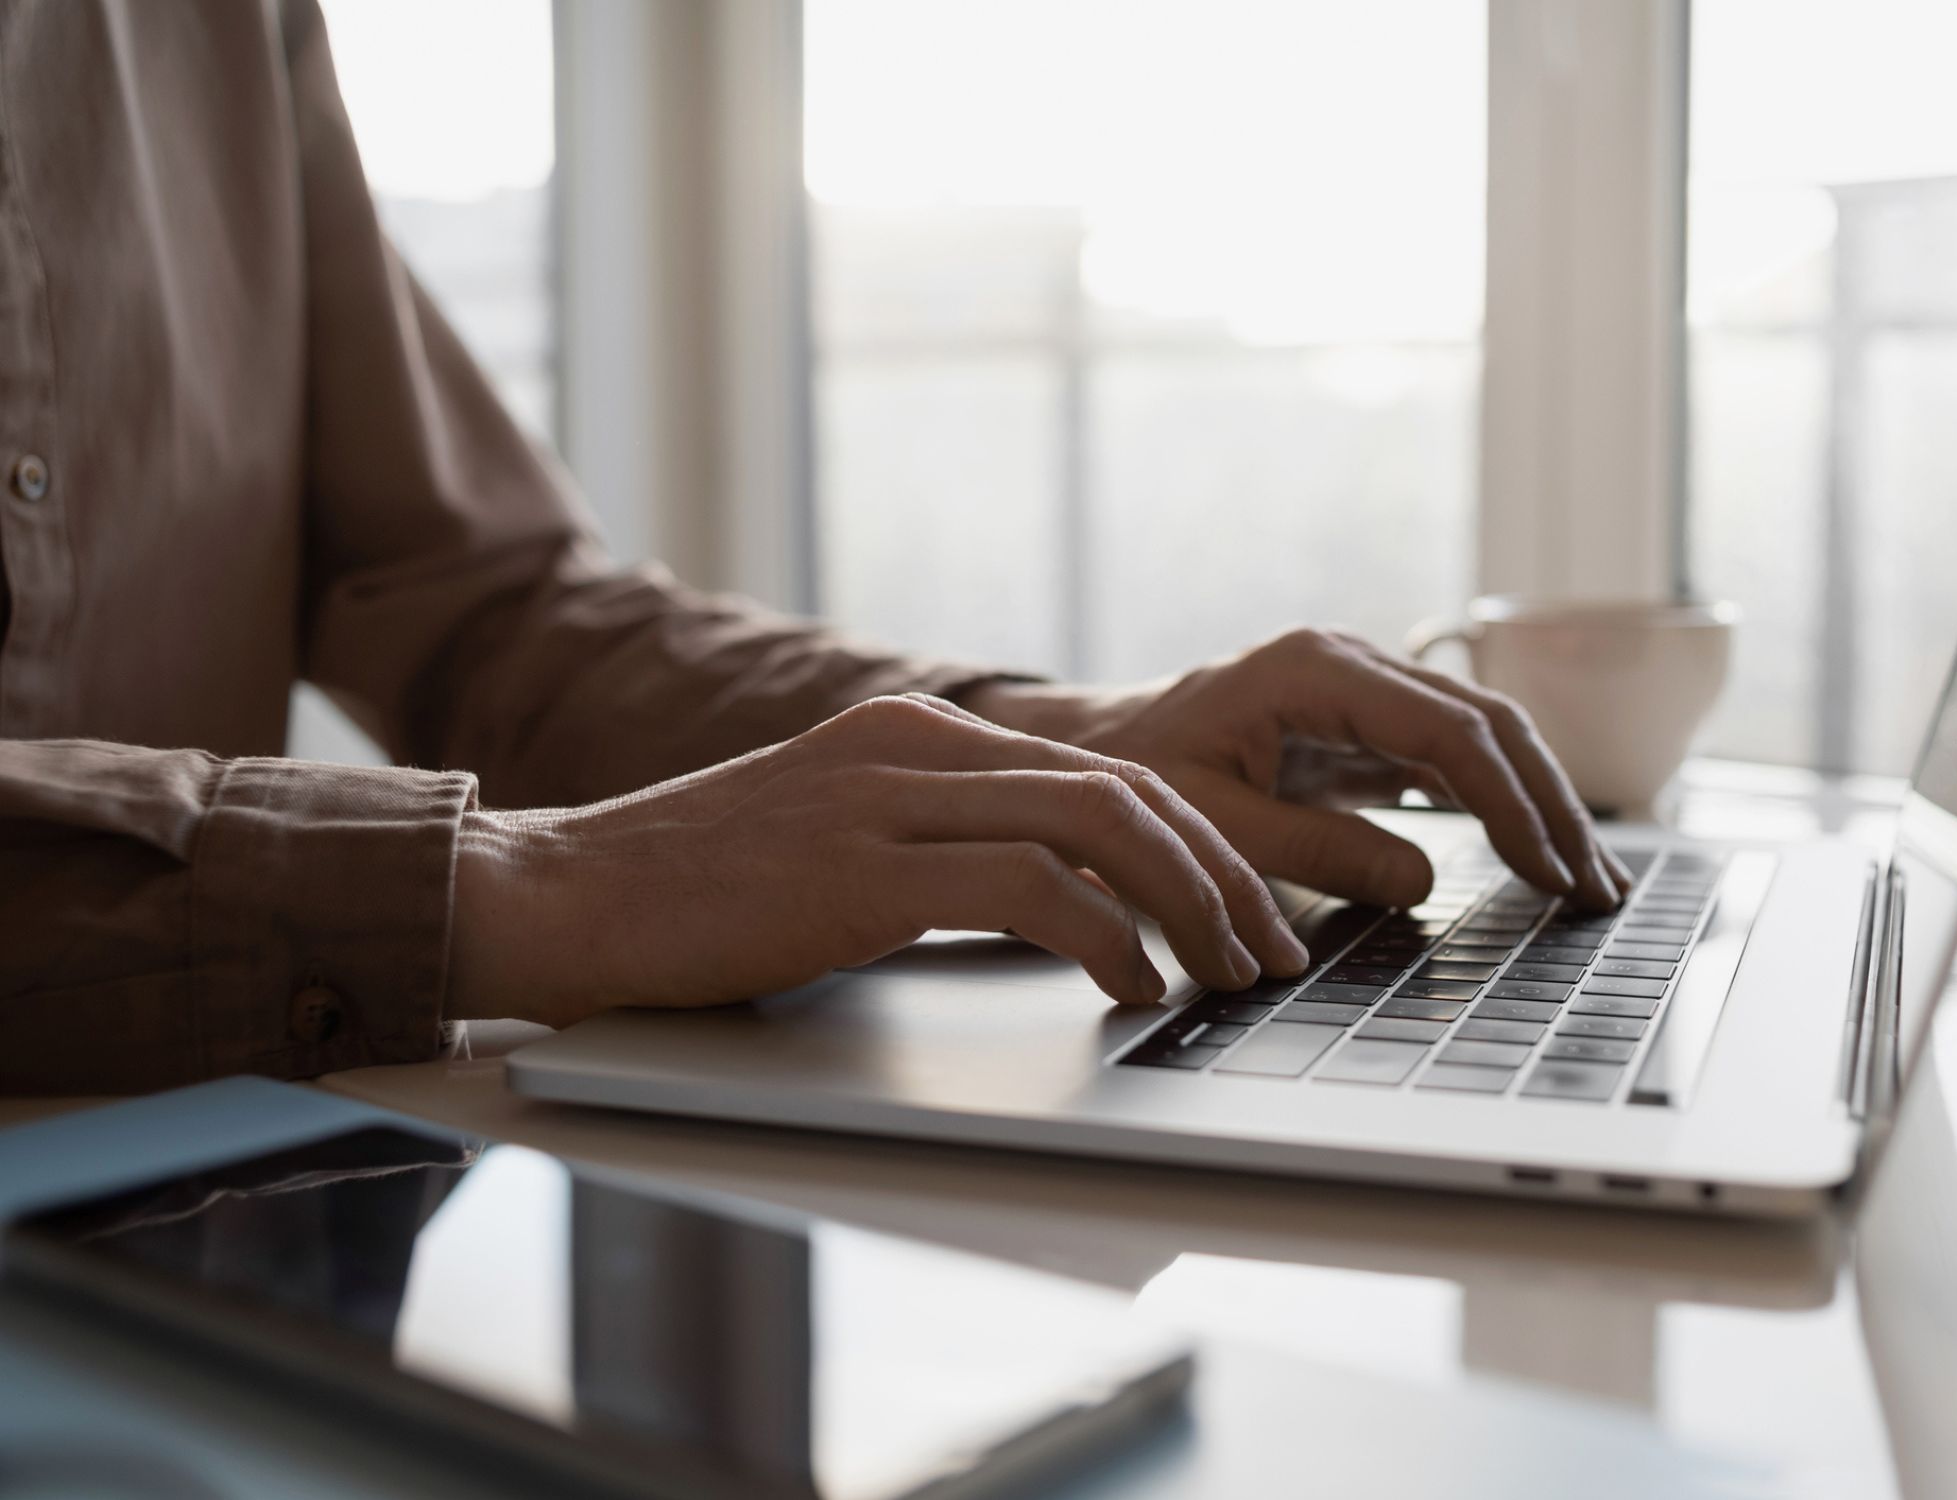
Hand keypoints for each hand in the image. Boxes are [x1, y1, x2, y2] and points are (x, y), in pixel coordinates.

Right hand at [445, 695, 1308, 1026]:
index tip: (1246, 909)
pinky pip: (1028, 887)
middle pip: (1123, 789)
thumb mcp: (839, 846)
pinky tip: (1132, 986)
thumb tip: (1054, 908)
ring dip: (1186, 905)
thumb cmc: (696, 895)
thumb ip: (937, 849)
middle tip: (1270, 950)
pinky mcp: (862, 867)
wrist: (562, 895)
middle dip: (1220, 873)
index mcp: (918, 733)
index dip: (1194, 840)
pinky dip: (1104, 937)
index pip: (1101, 770)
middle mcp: (916, 744)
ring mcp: (888, 796)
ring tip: (1226, 974)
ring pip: (1096, 824)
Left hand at [962, 628, 1628, 910]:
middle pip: (1487, 724)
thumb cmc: (1132, 777)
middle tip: (1595, 888)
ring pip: (1483, 736)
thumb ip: (1312, 849)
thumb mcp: (1211, 822)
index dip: (1510, 805)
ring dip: (1539, 805)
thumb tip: (1420, 880)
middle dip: (1550, 805)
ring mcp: (1364, 691)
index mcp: (1317, 669)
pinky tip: (1535, 857)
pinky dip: (1499, 806)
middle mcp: (1352, 664)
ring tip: (1584, 880)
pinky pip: (1452, 759)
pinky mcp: (1364, 726)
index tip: (1548, 871)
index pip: (1449, 731)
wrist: (1090, 749)